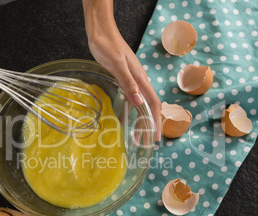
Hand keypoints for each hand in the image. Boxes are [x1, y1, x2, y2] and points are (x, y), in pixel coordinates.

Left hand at [82, 0, 161, 141]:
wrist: (101, 31)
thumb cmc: (108, 45)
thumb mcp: (116, 65)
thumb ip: (128, 83)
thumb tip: (139, 102)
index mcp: (140, 78)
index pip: (153, 103)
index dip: (156, 121)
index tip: (156, 137)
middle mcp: (138, 80)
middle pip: (148, 106)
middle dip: (150, 124)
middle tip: (147, 142)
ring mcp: (131, 79)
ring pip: (140, 103)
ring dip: (140, 119)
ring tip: (138, 135)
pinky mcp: (123, 77)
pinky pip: (130, 98)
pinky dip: (130, 110)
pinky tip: (126, 117)